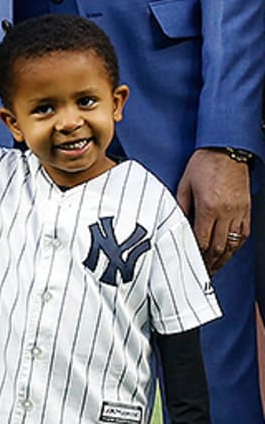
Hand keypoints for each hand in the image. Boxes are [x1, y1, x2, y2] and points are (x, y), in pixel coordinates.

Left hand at [175, 149, 250, 271]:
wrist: (226, 151)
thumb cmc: (203, 164)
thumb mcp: (184, 184)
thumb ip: (181, 206)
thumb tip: (177, 224)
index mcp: (208, 207)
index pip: (201, 240)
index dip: (195, 254)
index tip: (189, 261)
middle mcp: (226, 213)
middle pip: (218, 247)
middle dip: (209, 263)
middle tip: (202, 273)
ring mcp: (239, 212)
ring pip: (233, 244)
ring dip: (223, 259)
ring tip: (214, 268)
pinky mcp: (247, 210)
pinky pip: (243, 234)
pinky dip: (235, 246)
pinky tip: (228, 252)